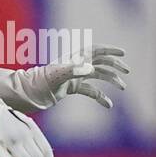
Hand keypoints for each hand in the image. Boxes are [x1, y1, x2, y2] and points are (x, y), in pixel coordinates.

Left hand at [0, 46, 129, 112]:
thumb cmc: (41, 81)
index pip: (96, 51)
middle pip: (100, 62)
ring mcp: (75, 77)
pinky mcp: (72, 88)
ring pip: (98, 76)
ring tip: (122, 87)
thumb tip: (91, 68)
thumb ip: (74, 69)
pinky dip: (100, 97)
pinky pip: (90, 91)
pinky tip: (108, 105)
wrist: (29, 93)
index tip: (123, 54)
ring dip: (111, 80)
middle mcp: (76, 65)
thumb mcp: (58, 74)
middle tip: (127, 71)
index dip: (110, 51)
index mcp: (75, 58)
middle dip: (115, 65)